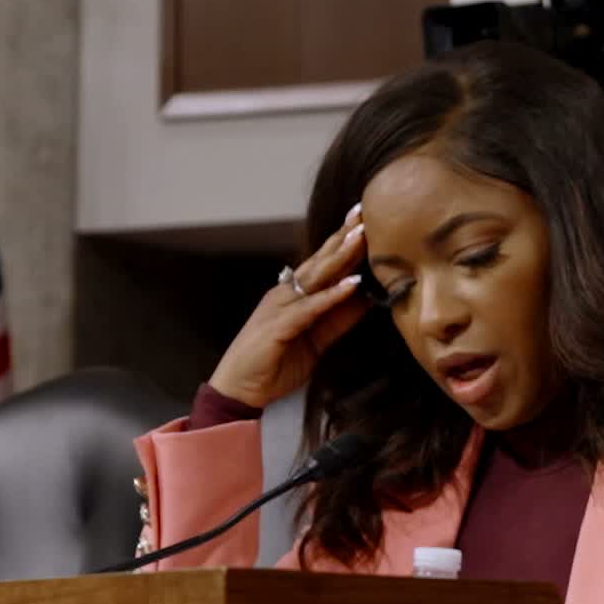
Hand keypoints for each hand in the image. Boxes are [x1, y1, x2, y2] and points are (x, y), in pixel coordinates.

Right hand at [208, 209, 369, 409]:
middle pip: (320, 261)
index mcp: (293, 296)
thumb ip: (337, 320)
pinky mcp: (278, 326)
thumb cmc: (273, 365)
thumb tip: (365, 300)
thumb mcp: (315, 341)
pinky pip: (311, 307)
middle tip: (365, 213)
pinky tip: (352, 283)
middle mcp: (286, 294)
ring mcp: (280, 307)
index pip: (323, 265)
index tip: (365, 222)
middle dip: (343, 236)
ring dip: (341, 256)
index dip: (343, 243)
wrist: (239, 390)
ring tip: (362, 236)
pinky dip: (332, 295)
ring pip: (316, 276)